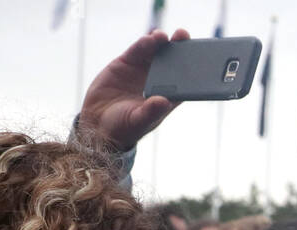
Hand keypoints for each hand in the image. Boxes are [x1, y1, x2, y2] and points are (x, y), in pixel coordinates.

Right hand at [77, 29, 189, 151]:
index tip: (199, 57)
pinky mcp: (128, 62)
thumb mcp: (138, 121)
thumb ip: (150, 112)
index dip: (193, 68)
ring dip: (162, 41)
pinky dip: (144, 43)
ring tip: (163, 36)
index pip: (185, 81)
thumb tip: (163, 102)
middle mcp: (159, 80)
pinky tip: (149, 38)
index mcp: (168, 96)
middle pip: (174, 61)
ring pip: (157, 51)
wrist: (97, 121)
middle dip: (180, 47)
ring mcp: (144, 69)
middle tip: (183, 35)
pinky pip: (138, 49)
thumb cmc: (123, 126)